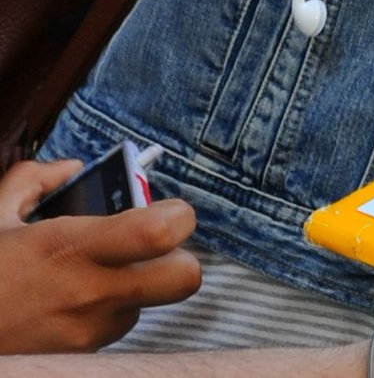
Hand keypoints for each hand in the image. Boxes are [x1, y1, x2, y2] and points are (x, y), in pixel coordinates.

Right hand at [0, 159, 200, 353]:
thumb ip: (34, 179)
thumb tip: (70, 169)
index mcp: (72, 248)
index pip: (162, 231)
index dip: (177, 217)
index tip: (164, 211)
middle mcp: (89, 293)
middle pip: (184, 277)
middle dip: (179, 260)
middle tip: (151, 248)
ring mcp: (87, 332)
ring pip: (147, 305)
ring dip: (132, 289)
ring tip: (90, 278)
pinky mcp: (80, 359)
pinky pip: (114, 329)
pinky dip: (103, 314)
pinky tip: (70, 305)